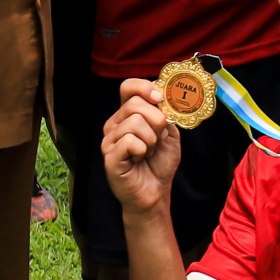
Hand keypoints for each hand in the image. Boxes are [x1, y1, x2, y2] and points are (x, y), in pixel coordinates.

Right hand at [101, 83, 181, 214]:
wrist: (155, 192)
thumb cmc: (159, 163)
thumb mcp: (169, 133)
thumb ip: (166, 113)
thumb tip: (164, 96)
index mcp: (127, 114)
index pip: (129, 87)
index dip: (145, 87)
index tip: (160, 98)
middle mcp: (114, 124)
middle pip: (135, 104)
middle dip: (156, 120)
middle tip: (157, 139)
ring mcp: (109, 140)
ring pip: (135, 123)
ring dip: (151, 140)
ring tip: (147, 153)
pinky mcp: (110, 156)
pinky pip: (130, 141)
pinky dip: (142, 150)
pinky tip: (138, 160)